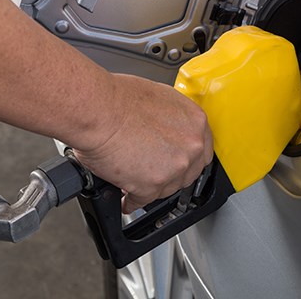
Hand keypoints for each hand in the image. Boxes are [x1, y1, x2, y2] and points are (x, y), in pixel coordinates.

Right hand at [73, 73, 212, 213]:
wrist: (98, 109)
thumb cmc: (119, 98)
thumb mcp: (160, 98)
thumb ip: (173, 120)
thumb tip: (168, 130)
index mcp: (196, 122)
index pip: (202, 150)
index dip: (188, 158)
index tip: (178, 161)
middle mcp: (191, 146)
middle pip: (188, 172)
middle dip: (172, 174)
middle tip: (156, 171)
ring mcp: (173, 168)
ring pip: (167, 189)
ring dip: (153, 188)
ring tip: (137, 182)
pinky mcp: (151, 185)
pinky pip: (143, 200)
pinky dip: (132, 201)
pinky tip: (127, 198)